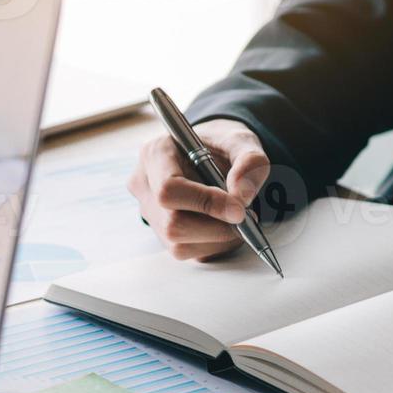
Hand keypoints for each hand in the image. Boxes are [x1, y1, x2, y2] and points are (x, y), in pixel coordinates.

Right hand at [127, 118, 270, 260]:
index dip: (205, 203)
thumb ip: (249, 161)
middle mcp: (144, 185)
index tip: (239, 209)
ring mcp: (150, 213)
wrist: (211, 156)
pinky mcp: (161, 233)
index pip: (169, 188)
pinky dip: (215, 245)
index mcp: (155, 154)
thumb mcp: (241, 141)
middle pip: (172, 223)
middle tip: (246, 217)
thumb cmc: (221, 146)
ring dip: (217, 239)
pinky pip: (187, 251)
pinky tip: (226, 226)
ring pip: (178, 244)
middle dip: (216, 227)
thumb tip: (241, 196)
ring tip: (239, 220)